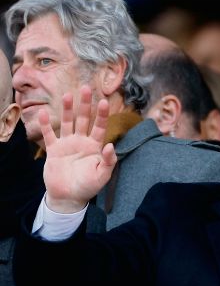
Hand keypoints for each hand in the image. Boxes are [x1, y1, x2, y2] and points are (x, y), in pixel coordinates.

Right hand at [41, 85, 115, 212]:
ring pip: (67, 123)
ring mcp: (67, 145)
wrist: (69, 197)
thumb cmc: (88, 187)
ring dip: (67, 110)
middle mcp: (81, 142)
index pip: (100, 127)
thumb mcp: (103, 176)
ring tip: (67, 95)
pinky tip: (44, 113)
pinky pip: (49, 135)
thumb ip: (108, 161)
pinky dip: (46, 125)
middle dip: (85, 104)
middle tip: (86, 88)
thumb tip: (110, 145)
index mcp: (95, 147)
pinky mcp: (53, 150)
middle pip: (83, 119)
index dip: (102, 114)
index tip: (104, 101)